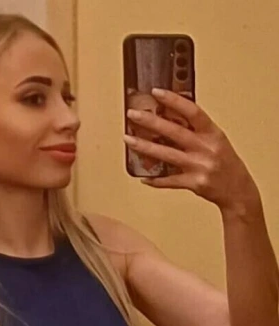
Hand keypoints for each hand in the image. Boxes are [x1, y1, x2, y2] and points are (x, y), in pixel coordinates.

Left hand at [123, 88, 261, 213]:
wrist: (238, 190)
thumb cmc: (225, 163)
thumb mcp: (216, 141)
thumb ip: (196, 130)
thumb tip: (169, 118)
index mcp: (212, 133)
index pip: (192, 111)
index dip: (173, 101)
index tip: (156, 93)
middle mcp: (206, 148)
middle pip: (174, 131)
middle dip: (151, 122)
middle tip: (133, 114)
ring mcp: (199, 166)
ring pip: (167, 154)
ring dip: (145, 147)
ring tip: (129, 140)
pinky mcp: (194, 183)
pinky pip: (169, 181)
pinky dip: (156, 179)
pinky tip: (143, 177)